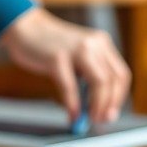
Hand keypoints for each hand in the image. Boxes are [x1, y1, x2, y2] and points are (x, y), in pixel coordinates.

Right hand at [0, 8, 130, 123]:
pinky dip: (74, 104)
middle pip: (113, 80)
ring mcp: (77, 49)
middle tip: (100, 120)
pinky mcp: (57, 57)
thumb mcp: (76, 56)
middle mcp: (94, 43)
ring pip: (99, 82)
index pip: (121, 74)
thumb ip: (87, 78)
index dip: (118, 98)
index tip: (110, 114)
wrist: (25, 27)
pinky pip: (71, 86)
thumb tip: (96, 110)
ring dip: (97, 106)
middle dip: (109, 105)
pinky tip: (72, 115)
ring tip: (89, 119)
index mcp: (101, 42)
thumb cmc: (50, 46)